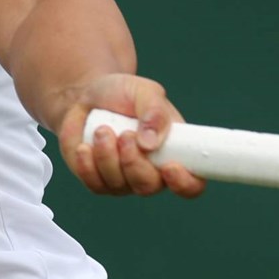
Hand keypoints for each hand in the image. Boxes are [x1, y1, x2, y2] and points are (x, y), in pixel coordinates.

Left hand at [55, 74, 206, 197]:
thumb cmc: (122, 94)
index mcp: (175, 151)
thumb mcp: (143, 91)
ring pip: (119, 185)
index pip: (192, 183)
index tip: (169, 166)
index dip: (185, 183)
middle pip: (149, 187)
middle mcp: (153, 172)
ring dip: (107, 156)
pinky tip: (85, 146)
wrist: (87, 97)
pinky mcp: (99, 181)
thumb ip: (154, 112)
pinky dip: (87, 165)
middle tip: (124, 135)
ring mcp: (125, 180)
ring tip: (101, 130)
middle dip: (134, 162)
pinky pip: (96, 185)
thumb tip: (151, 144)